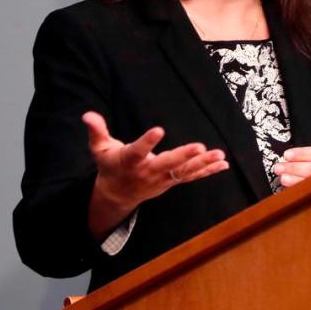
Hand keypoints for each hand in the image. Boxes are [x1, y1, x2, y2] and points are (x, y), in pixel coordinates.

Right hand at [83, 111, 228, 238]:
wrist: (117, 195)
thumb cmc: (111, 165)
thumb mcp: (99, 149)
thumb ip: (96, 131)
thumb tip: (87, 115)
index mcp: (129, 161)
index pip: (138, 151)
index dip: (147, 141)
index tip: (158, 130)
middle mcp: (148, 172)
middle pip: (167, 164)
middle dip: (184, 156)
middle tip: (200, 147)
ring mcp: (162, 179)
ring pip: (184, 172)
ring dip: (203, 164)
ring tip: (219, 155)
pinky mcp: (172, 181)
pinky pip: (192, 177)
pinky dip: (208, 171)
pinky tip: (223, 164)